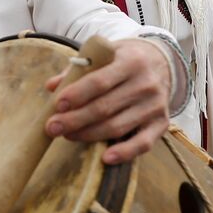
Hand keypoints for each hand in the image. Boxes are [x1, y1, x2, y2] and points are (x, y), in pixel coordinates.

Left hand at [43, 37, 172, 164]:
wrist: (161, 63)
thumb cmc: (123, 60)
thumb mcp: (104, 55)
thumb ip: (79, 69)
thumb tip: (51, 86)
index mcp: (130, 62)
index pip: (100, 81)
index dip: (77, 95)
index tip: (57, 105)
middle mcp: (146, 83)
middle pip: (105, 107)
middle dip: (75, 120)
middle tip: (52, 127)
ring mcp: (155, 105)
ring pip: (118, 126)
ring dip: (89, 135)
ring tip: (67, 135)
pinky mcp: (161, 124)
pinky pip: (143, 143)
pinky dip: (125, 152)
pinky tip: (105, 158)